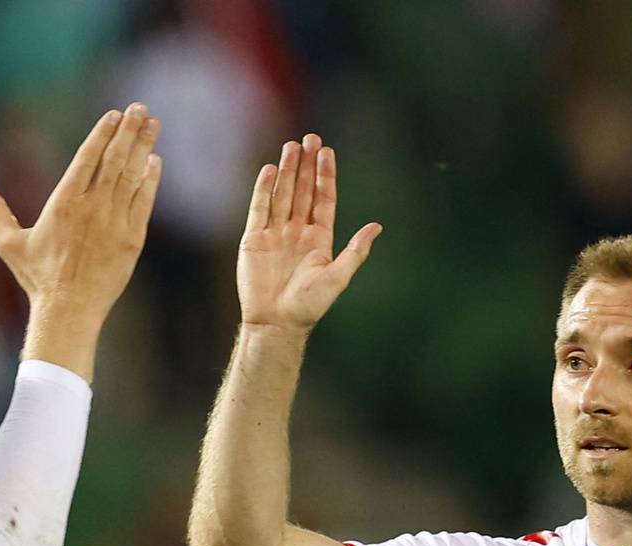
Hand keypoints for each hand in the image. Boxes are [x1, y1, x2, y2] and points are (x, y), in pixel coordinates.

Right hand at [0, 103, 161, 374]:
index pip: (87, 158)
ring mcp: (115, 222)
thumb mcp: (10, 244)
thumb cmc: (38, 279)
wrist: (69, 310)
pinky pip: (143, 202)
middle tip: (139, 108)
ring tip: (152, 124)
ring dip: (143, 147)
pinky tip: (154, 163)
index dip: (102, 134)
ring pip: (132, 176)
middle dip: (129, 131)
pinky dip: (150, 181)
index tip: (114, 115)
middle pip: (114, 160)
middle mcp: (93, 207)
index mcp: (64, 202)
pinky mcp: (132, 239)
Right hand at [238, 134, 380, 332]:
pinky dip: (264, 189)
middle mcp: (297, 232)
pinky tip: (270, 170)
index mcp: (319, 239)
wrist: (276, 322)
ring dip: (288, 171)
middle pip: (303, 191)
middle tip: (311, 138)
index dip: (326, 176)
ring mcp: (275, 234)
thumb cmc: (309, 306)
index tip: (327, 152)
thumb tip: (377, 227)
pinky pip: (259, 208)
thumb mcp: (338, 277)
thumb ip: (356, 251)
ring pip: (283, 195)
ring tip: (292, 146)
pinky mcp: (254, 239)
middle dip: (307, 165)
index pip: (323, 199)